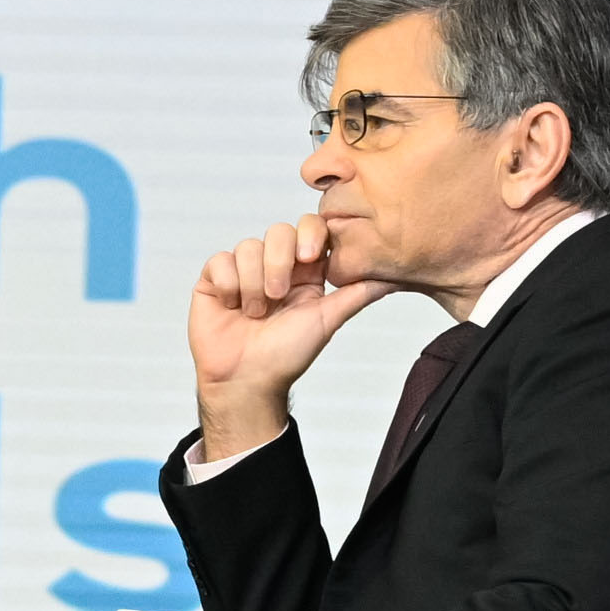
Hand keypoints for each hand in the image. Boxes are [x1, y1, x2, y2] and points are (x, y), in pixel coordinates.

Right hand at [188, 213, 387, 459]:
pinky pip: (220, 260)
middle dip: (278, 264)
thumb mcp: (328, 320)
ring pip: (248, 246)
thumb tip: (394, 277)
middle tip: (278, 296)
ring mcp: (243, 272)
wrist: (246, 381)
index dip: (310, 235)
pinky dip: (229, 284)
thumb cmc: (286, 357)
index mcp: (304, 272)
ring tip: (254, 313)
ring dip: (252, 282)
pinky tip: (233, 306)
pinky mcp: (215, 280)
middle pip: (278, 231)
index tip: (310, 258)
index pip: (311, 229)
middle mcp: (274, 266)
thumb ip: (358, 293)